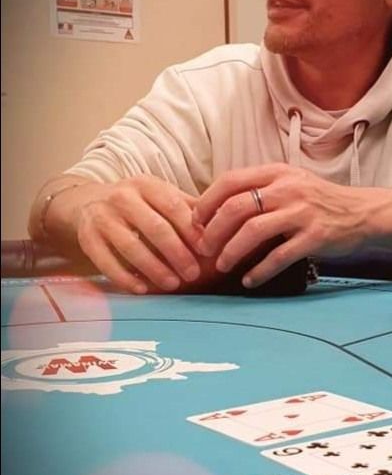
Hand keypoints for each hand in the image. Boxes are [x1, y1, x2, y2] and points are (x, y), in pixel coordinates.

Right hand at [75, 176, 204, 293]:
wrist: (87, 202)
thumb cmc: (137, 204)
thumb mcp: (160, 196)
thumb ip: (188, 209)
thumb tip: (221, 224)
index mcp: (146, 185)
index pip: (173, 206)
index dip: (191, 230)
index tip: (207, 250)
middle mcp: (122, 197)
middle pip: (154, 227)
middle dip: (177, 253)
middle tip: (193, 274)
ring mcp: (102, 217)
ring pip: (130, 245)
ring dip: (154, 268)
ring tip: (173, 284)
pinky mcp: (87, 238)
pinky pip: (105, 261)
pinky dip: (124, 278)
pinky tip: (142, 289)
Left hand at [193, 164, 372, 286]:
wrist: (363, 212)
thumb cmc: (319, 201)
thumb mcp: (290, 183)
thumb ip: (259, 190)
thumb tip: (216, 208)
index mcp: (276, 173)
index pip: (229, 181)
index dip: (206, 202)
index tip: (195, 222)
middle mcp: (287, 189)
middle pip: (236, 207)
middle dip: (212, 230)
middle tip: (203, 249)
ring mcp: (302, 212)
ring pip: (253, 230)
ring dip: (231, 251)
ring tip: (221, 265)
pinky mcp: (314, 236)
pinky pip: (279, 256)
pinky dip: (260, 271)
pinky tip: (249, 280)